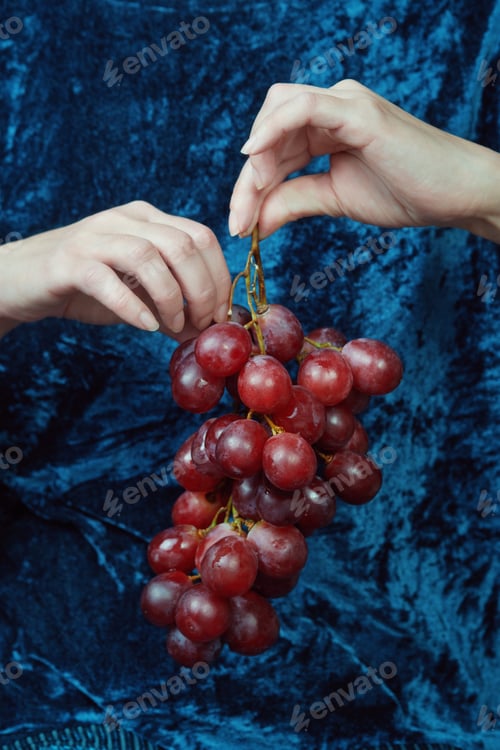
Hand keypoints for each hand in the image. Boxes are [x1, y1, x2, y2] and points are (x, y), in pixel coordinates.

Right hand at [0, 201, 230, 339]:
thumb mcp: (138, 294)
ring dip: (170, 298)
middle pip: (182, 244)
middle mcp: (124, 220)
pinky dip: (132, 306)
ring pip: (148, 257)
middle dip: (202, 290)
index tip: (221, 314)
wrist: (23, 279)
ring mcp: (94, 237)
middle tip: (202, 324)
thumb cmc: (86, 287)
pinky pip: (106, 279)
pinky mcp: (68, 262)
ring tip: (172, 326)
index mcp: (148, 220)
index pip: (201, 236)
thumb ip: (174, 307)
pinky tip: (145, 325)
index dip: (219, 277)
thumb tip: (209, 331)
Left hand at [229, 80, 499, 241]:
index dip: (249, 185)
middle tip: (239, 220)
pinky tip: (254, 156)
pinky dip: (273, 128)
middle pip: (268, 129)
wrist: (453, 196)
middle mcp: (331, 107)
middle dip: (247, 177)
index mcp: (325, 127)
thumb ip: (292, 203)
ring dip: (257, 160)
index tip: (239, 225)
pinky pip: (303, 108)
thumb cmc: (403, 192)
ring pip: (278, 113)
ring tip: (251, 200)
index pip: (273, 147)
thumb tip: (252, 224)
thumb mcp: (334, 199)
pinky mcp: (357, 112)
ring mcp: (344, 104)